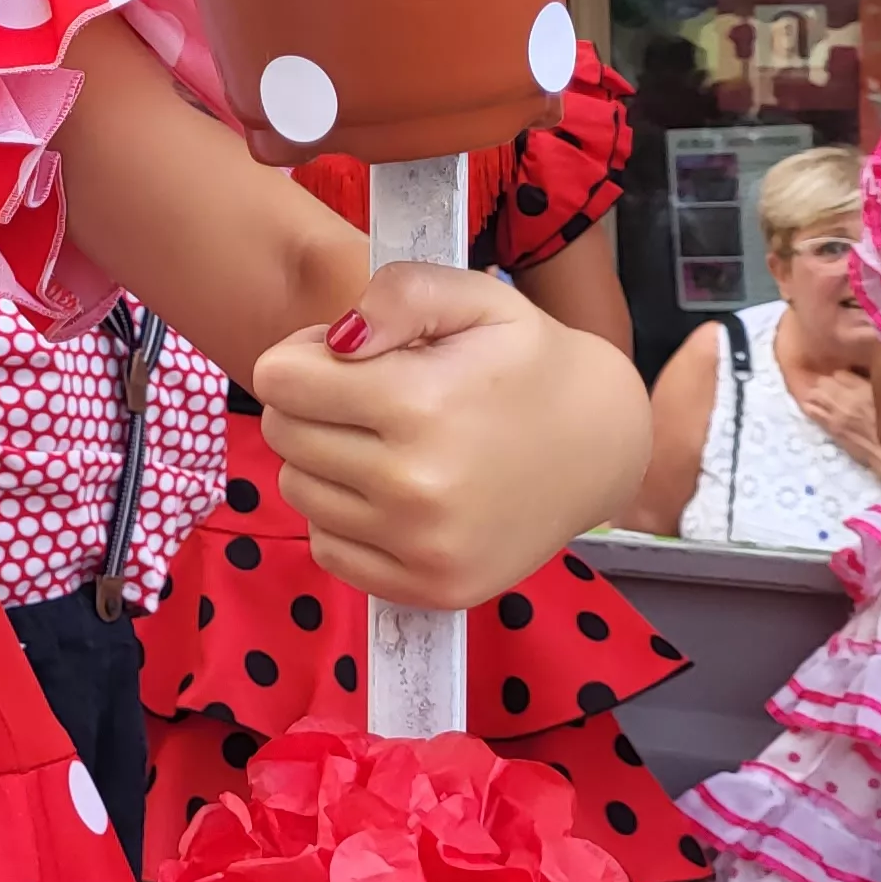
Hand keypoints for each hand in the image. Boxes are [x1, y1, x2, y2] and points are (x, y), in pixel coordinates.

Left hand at [252, 262, 650, 610]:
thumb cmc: (528, 364)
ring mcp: (422, 545)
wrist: (602, 447)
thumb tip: (339, 336)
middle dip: (310, 405)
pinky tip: (393, 492)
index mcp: (421, 404)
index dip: (302, 356)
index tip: (345, 356)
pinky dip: (344, 517)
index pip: (278, 380)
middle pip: (282, 434)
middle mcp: (416, 485)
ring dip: (324, 461)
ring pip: (297, 490)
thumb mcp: (479, 300)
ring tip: (385, 441)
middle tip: (367, 396)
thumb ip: (402, 293)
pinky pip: (327, 548)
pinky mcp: (429, 588)